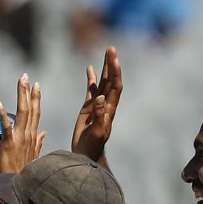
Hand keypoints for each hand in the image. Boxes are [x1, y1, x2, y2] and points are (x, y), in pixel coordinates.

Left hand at [0, 73, 44, 175]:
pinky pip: (6, 126)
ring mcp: (20, 139)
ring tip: (21, 80)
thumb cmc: (23, 174)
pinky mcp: (9, 144)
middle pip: (31, 110)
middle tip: (26, 76)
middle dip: (29, 92)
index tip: (36, 85)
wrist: (17, 188)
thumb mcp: (33, 156)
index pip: (36, 115)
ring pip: (23, 113)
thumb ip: (38, 143)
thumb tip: (44, 133)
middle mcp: (28, 136)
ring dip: (21, 95)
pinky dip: (2, 114)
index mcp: (32, 138)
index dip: (36, 99)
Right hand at [72, 47, 121, 161]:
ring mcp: (97, 105)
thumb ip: (99, 115)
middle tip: (111, 48)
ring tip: (106, 52)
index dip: (115, 72)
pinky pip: (91, 89)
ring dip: (104, 68)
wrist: (87, 154)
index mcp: (110, 109)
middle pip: (111, 80)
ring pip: (103, 82)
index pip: (115, 86)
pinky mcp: (88, 108)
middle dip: (111, 64)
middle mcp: (106, 104)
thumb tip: (101, 97)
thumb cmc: (93, 146)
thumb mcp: (97, 132)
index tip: (113, 58)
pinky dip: (91, 78)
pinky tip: (89, 68)